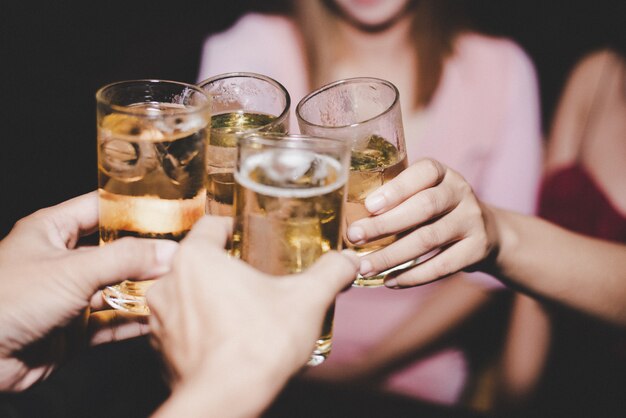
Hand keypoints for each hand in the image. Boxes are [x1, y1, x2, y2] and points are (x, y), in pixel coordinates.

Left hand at [0, 192, 177, 390]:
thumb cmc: (7, 301)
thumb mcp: (73, 270)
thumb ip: (125, 259)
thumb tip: (169, 251)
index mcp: (52, 230)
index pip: (101, 209)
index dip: (133, 209)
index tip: (169, 211)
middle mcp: (62, 260)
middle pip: (114, 251)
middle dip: (147, 254)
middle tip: (182, 252)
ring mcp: (69, 295)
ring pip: (116, 287)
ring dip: (144, 289)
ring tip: (177, 285)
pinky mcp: (74, 328)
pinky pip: (111, 321)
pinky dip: (134, 321)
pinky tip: (157, 318)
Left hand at [147, 216, 359, 416]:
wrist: (228, 401)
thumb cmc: (260, 343)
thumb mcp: (307, 299)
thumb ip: (330, 272)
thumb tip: (349, 261)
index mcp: (196, 259)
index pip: (211, 226)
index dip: (233, 228)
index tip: (251, 237)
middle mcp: (168, 284)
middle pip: (199, 262)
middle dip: (226, 268)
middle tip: (255, 277)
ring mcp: (160, 320)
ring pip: (187, 296)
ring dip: (210, 299)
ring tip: (242, 310)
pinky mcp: (161, 351)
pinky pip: (182, 329)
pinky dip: (201, 329)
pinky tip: (228, 339)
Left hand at [346, 158, 498, 287]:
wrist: (485, 231)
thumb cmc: (436, 210)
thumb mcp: (422, 193)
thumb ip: (395, 199)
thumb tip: (348, 220)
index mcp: (442, 173)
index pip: (423, 172)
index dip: (396, 189)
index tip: (369, 206)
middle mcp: (461, 191)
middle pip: (423, 207)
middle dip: (385, 224)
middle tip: (354, 237)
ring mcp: (472, 220)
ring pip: (428, 239)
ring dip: (392, 256)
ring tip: (365, 267)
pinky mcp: (477, 249)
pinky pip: (441, 266)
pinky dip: (412, 276)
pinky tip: (389, 281)